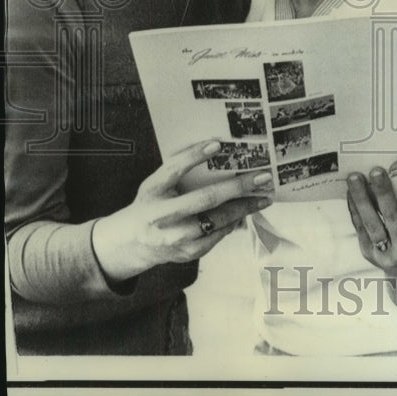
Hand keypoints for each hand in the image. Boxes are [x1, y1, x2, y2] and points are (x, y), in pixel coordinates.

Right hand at [91, 140, 273, 282]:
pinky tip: (245, 212)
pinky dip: (234, 222)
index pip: (172, 169)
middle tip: (263, 177)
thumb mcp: (157, 184)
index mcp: (152, 191)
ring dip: (244, 208)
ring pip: (217, 221)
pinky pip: (218, 235)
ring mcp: (175, 237)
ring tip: (264, 196)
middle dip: (237, 188)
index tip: (218, 143)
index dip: (194, 156)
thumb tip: (219, 154)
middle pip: (204, 200)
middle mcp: (161, 216)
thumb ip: (179, 170)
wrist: (132, 243)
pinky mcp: (187, 252)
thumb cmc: (153, 203)